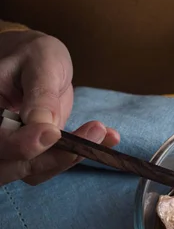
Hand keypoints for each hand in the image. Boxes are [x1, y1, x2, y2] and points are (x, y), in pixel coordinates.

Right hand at [0, 29, 119, 184]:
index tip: (53, 133)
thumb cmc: (33, 55)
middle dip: (53, 158)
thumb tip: (44, 127)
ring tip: (102, 133)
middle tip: (93, 133)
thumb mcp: (39, 63)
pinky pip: (51, 165)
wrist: (35, 63)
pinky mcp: (33, 154)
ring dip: (70, 159)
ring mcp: (11, 149)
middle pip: (11, 166)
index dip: (22, 144)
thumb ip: (41, 95)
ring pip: (33, 172)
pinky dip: (78, 156)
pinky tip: (106, 137)